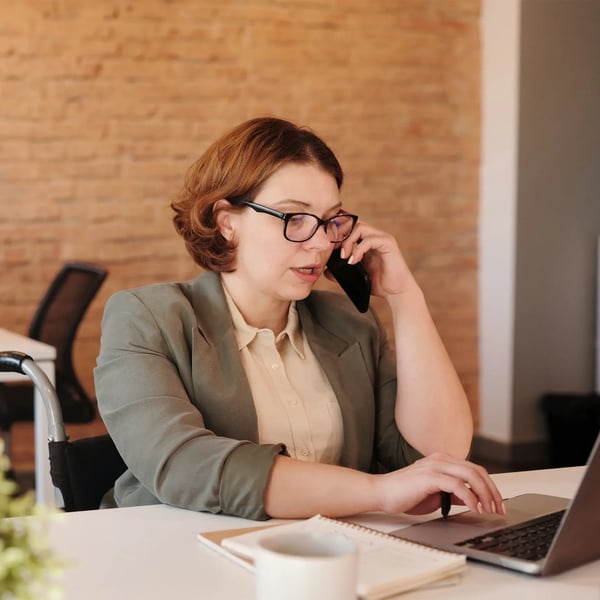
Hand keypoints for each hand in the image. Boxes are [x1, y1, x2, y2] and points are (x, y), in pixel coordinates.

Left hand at [335, 221, 416, 297]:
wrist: (396, 292)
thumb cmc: (378, 283)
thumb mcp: (355, 276)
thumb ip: (341, 272)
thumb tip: (325, 271)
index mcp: (366, 240)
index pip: (349, 227)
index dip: (337, 233)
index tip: (328, 247)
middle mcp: (374, 236)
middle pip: (353, 223)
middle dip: (340, 235)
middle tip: (334, 252)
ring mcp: (382, 238)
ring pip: (360, 228)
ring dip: (348, 241)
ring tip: (344, 257)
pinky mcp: (388, 243)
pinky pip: (369, 240)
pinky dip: (358, 249)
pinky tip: (353, 261)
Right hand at [373, 453, 504, 515]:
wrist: (381, 493)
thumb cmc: (405, 494)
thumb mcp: (435, 495)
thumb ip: (453, 494)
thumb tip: (472, 500)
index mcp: (442, 460)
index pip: (474, 469)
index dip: (489, 486)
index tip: (496, 503)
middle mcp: (440, 459)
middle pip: (477, 470)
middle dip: (492, 490)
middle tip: (498, 508)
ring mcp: (435, 466)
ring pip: (471, 475)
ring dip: (484, 494)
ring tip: (489, 509)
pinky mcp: (429, 476)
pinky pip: (457, 485)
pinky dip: (470, 497)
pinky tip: (473, 508)